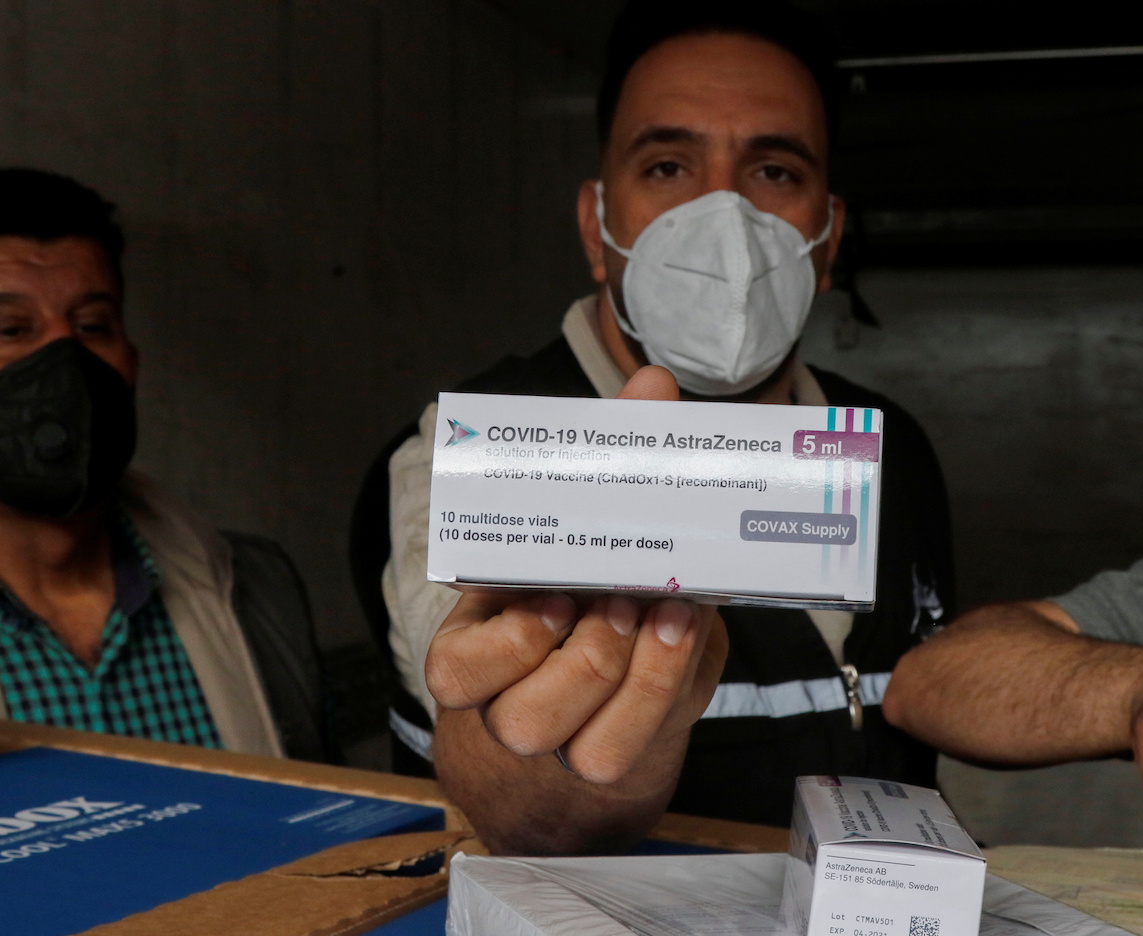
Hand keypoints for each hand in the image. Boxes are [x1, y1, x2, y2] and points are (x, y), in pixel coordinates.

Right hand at [423, 365, 728, 783]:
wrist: (601, 676)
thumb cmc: (585, 582)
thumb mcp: (585, 526)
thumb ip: (612, 459)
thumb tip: (652, 387)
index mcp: (477, 641)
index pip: (457, 666)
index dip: (509, 645)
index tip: (559, 596)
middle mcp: (506, 702)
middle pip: (522, 716)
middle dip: (588, 658)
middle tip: (628, 599)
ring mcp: (559, 736)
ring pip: (576, 744)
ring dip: (635, 679)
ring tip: (667, 616)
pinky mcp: (604, 755)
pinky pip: (622, 752)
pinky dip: (663, 695)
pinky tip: (685, 640)